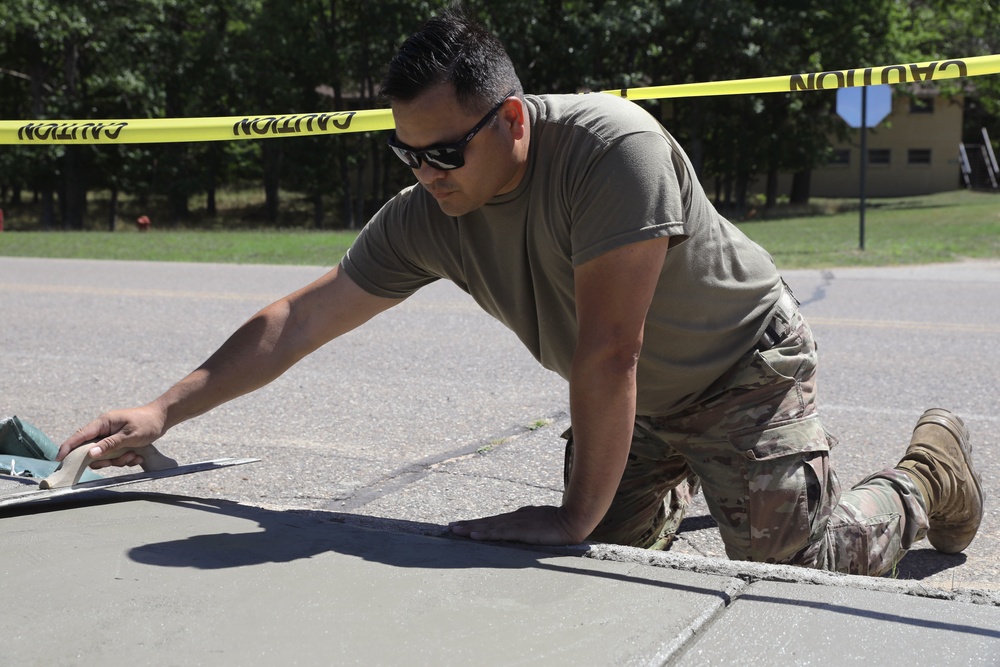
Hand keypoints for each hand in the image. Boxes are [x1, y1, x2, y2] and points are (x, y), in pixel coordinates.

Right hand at [58, 405, 167, 468]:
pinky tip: (138, 455)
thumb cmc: (147, 423)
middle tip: (122, 459)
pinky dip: (126, 459)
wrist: (163, 418)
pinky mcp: (119, 444)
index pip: (80, 436)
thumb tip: (90, 454)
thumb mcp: (129, 435)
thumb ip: (110, 445)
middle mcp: (104, 430)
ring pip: (105, 457)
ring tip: (134, 455)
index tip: (59, 459)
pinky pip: (116, 457)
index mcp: (103, 423)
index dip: (68, 448)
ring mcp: (111, 437)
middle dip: (106, 460)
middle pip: (92, 451)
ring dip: (120, 460)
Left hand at [448, 505, 584, 545]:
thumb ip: (529, 526)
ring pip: (489, 526)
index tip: (462, 525)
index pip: (494, 521)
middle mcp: (514, 518)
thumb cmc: (560, 522)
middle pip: (487, 521)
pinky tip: (474, 535)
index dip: (477, 523)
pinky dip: (485, 533)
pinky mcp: (522, 530)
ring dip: (470, 528)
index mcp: (518, 518)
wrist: (575, 519)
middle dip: (467, 524)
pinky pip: (499, 533)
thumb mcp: (540, 524)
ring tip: (454, 530)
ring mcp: (517, 523)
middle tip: (449, 527)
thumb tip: (520, 531)